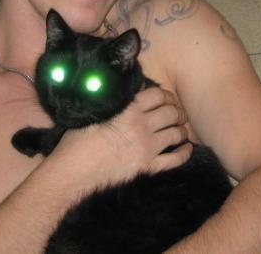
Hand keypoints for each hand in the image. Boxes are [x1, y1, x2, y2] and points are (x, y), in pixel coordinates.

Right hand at [49, 87, 191, 188]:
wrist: (73, 172)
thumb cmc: (78, 140)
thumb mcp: (94, 112)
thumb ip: (114, 99)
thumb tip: (128, 87)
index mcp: (128, 109)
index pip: (157, 95)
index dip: (166, 94)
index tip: (167, 97)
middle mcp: (141, 126)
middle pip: (171, 113)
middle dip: (177, 110)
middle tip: (177, 112)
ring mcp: (147, 148)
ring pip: (176, 134)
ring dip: (182, 129)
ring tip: (181, 128)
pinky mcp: (147, 167)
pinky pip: (174, 160)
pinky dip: (184, 153)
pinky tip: (187, 149)